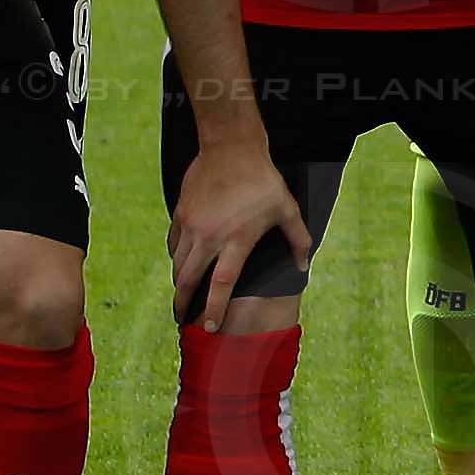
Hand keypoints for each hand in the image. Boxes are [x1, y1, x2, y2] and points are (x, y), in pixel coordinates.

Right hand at [167, 133, 314, 328]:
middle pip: (189, 281)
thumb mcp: (286, 208)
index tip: (209, 327)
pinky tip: (180, 263)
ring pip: (178, 264)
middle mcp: (210, 237)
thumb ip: (297, 239)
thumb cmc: (262, 179)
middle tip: (183, 319)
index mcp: (237, 240)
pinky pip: (173, 244)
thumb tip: (302, 266)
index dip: (215, 308)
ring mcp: (192, 225)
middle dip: (183, 305)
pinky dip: (175, 258)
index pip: (222, 284)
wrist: (231, 147)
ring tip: (182, 295)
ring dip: (179, 283)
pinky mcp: (181, 214)